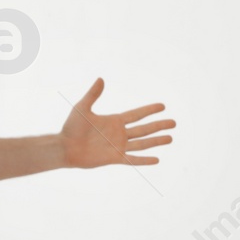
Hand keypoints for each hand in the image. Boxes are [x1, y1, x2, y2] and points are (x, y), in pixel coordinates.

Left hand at [60, 78, 174, 168]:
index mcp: (114, 121)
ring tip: (171, 138)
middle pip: (144, 129)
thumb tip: (101, 79)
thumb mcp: (82, 108)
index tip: (163, 106)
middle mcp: (119, 133)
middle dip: (159, 125)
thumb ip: (93, 94)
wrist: (65, 147)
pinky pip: (133, 159)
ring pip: (143, 143)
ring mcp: (118, 146)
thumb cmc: (71, 127)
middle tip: (174, 123)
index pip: (137, 114)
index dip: (150, 110)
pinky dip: (144, 160)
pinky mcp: (114, 158)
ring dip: (157, 141)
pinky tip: (157, 159)